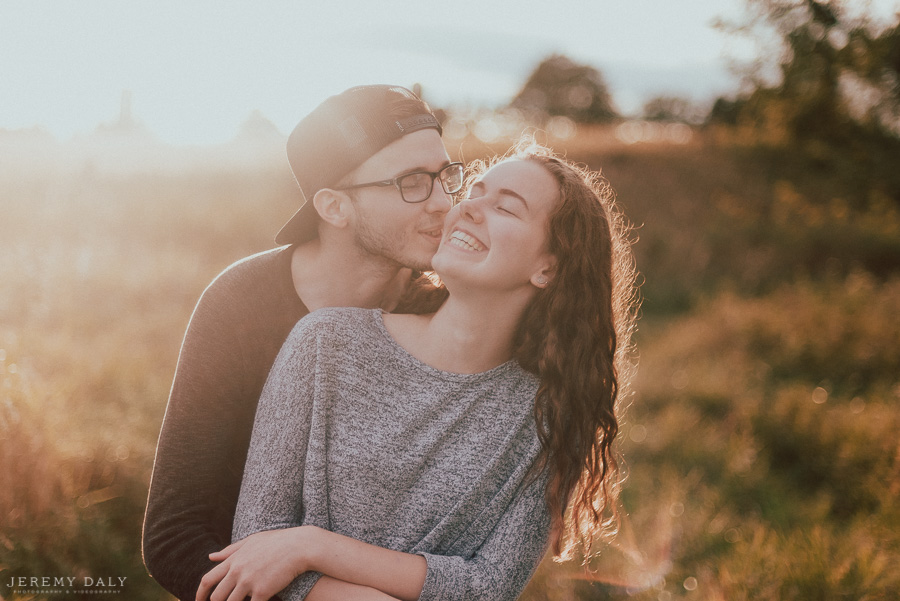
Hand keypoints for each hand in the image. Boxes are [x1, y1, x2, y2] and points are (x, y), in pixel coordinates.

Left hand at [195, 527, 314, 600]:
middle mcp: (238, 571)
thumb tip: (211, 557)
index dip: (200, 594)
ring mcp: (249, 582)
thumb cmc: (277, 542)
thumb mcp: (251, 541)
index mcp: (233, 560)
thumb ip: (230, 550)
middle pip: (217, 596)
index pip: (207, 580)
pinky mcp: (262, 591)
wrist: (299, 546)